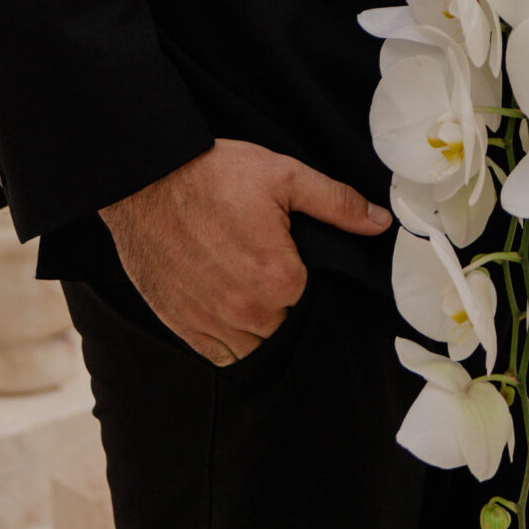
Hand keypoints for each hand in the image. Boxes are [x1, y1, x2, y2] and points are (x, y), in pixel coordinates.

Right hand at [100, 140, 390, 364]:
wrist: (148, 179)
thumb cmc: (215, 174)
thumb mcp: (284, 176)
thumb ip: (337, 203)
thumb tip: (380, 222)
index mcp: (280, 278)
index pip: (311, 295)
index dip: (300, 272)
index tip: (284, 250)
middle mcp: (248, 312)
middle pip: (284, 323)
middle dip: (279, 299)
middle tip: (259, 261)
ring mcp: (212, 324)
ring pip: (254, 345)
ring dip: (255, 323)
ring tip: (240, 280)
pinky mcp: (183, 327)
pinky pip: (219, 354)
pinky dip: (226, 336)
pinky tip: (222, 301)